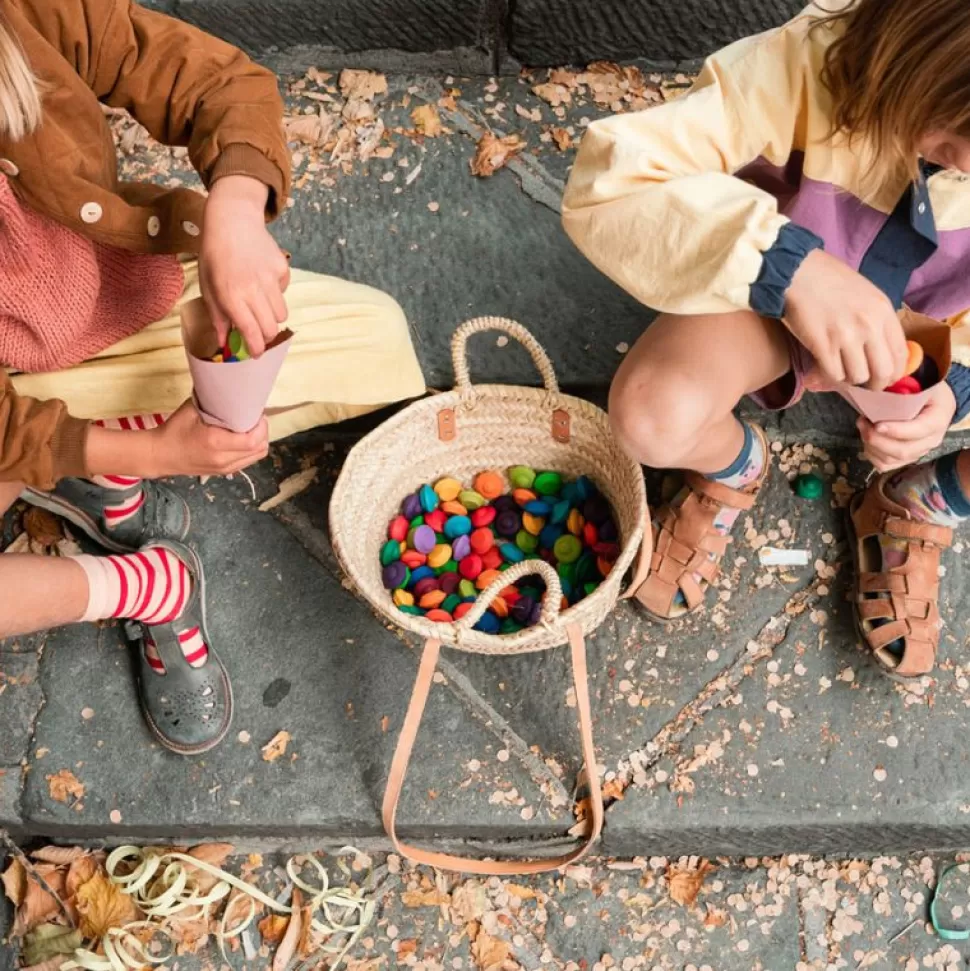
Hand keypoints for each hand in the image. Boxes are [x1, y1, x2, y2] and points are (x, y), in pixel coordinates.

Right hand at [147, 400, 268, 476]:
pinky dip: (251, 450)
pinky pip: (247, 461)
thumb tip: (230, 388)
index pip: (253, 440)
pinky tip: (244, 439)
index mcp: (216, 443)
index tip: (257, 413)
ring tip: (251, 428)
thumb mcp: (191, 410)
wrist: (159, 455)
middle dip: (263, 432)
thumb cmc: (174, 430)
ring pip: (256, 457)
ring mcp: (225, 469)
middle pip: (259, 449)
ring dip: (259, 441)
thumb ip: (213, 402)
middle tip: (256, 419)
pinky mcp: (224, 472)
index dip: (261, 426)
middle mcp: (223, 459)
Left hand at [199, 175, 289, 357]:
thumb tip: (224, 343)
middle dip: (266, 336)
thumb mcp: (208, 286)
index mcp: (231, 296)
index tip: (255, 353)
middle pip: (271, 328)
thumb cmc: (214, 255)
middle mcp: (253, 289)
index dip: (255, 347)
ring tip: (259, 304)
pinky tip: (262, 278)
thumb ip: (218, 316)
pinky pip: (283, 291)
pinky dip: (275, 292)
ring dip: (272, 315)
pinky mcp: (282, 268)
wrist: (232, 220)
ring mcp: (270, 278)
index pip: (251, 332)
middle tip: (258, 332)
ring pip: (281, 313)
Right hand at [785, 249, 907, 390]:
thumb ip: (878, 320)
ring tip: (841, 369)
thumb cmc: (829, 281)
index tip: (884, 377)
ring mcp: (846, 337)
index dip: (894, 372)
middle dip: (875, 384)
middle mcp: (869, 326)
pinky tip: (826, 366)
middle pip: (883, 372)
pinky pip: (834, 374)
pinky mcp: (822, 346)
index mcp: (883, 311)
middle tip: (865, 383)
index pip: (900, 354)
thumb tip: (882, 350)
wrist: (796, 273)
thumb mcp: (866, 294)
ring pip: (858, 376)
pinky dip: (831, 375)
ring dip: (849, 378)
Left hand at [858, 381, 955, 471]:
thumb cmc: (925, 390)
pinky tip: (866, 439)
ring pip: (891, 459)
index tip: (877, 424)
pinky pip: (885, 465)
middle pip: (902, 450)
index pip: (918, 430)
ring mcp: (919, 452)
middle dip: (876, 439)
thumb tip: (879, 391)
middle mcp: (931, 440)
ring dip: (871, 445)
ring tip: (862, 426)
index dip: (896, 430)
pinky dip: (871, 454)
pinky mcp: (906, 458)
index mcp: (938, 420)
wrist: (934, 403)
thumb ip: (905, 388)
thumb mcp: (921, 383)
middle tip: (862, 422)